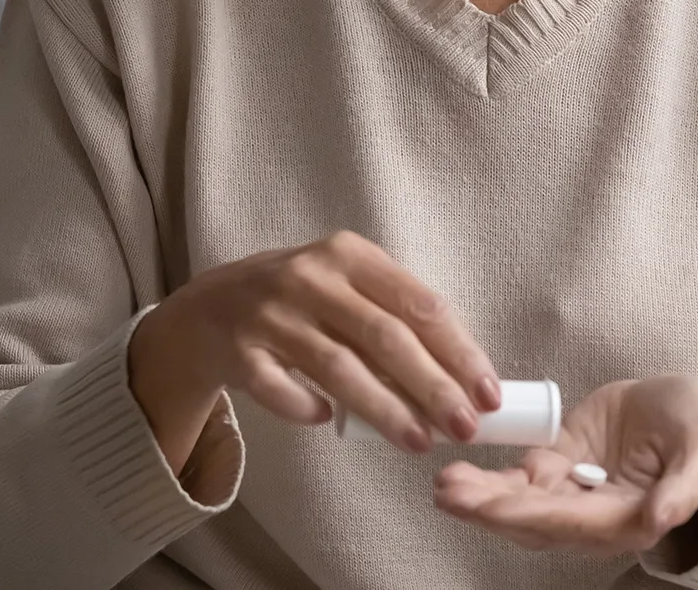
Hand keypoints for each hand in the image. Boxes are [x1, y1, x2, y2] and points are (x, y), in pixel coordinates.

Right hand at [129, 231, 502, 464]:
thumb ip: (394, 318)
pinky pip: (279, 389)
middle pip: (385, 336)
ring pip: (338, 367)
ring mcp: (270, 313)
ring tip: (420, 442)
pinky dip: (306, 407)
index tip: (489, 394)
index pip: (419, 303)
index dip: (459, 351)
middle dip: (433, 387)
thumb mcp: (345, 287)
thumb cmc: (300, 301)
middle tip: (466, 428)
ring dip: (385, 409)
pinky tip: (328, 422)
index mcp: (350, 254)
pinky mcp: (237, 350)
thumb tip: (461, 381)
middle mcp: (310, 276)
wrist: (209, 309)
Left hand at [433, 375, 697, 556]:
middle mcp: (594, 516)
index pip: (575, 523)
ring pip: (520, 504)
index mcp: (630, 518)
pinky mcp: (557, 465)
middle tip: (451, 493)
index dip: (533, 515)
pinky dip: (489, 476)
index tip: (495, 508)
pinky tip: (459, 469)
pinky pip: (518, 477)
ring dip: (482, 497)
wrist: (686, 408)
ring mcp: (571, 492)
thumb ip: (684, 486)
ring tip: (446, 483)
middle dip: (492, 510)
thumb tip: (662, 519)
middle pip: (536, 521)